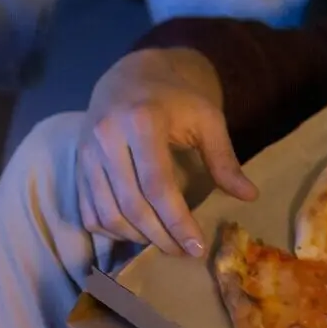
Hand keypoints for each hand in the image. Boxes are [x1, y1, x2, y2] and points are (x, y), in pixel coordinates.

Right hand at [76, 47, 257, 256]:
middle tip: (182, 252)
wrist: (130, 75)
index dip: (177, 222)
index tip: (196, 247)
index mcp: (142, 122)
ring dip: (135, 237)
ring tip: (163, 242)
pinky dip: (111, 230)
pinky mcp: (77, 165)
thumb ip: (224, 159)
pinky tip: (136, 232)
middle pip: (131, 204)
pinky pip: (89, 211)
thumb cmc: (175, 98)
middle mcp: (107, 138)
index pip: (158, 185)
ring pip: (106, 213)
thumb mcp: (207, 119)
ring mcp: (87, 153)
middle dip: (159, 236)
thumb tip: (249, 196)